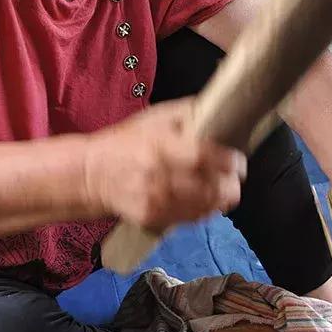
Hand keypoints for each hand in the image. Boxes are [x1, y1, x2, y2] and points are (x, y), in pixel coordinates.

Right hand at [84, 100, 245, 230]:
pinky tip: (201, 199)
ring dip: (220, 198)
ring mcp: (156, 202)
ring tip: (219, 187)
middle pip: (213, 188)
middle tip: (232, 176)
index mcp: (160, 146)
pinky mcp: (154, 219)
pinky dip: (204, 209)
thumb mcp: (154, 117)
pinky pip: (192, 219)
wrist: (93, 175)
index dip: (230, 161)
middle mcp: (159, 177)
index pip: (205, 157)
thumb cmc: (127, 142)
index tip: (238, 161)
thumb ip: (188, 113)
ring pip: (207, 207)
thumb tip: (222, 112)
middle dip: (231, 183)